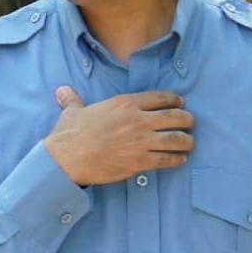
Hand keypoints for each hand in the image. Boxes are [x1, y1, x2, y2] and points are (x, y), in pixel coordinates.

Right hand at [43, 86, 194, 185]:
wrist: (67, 159)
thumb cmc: (69, 134)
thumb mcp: (72, 111)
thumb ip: (72, 100)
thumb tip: (62, 91)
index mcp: (125, 104)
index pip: (161, 97)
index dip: (175, 100)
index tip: (180, 103)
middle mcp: (138, 120)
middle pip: (176, 116)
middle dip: (187, 120)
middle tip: (189, 124)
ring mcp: (141, 141)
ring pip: (177, 139)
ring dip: (187, 141)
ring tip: (189, 143)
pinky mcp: (140, 161)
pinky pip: (168, 159)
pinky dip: (177, 159)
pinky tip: (180, 159)